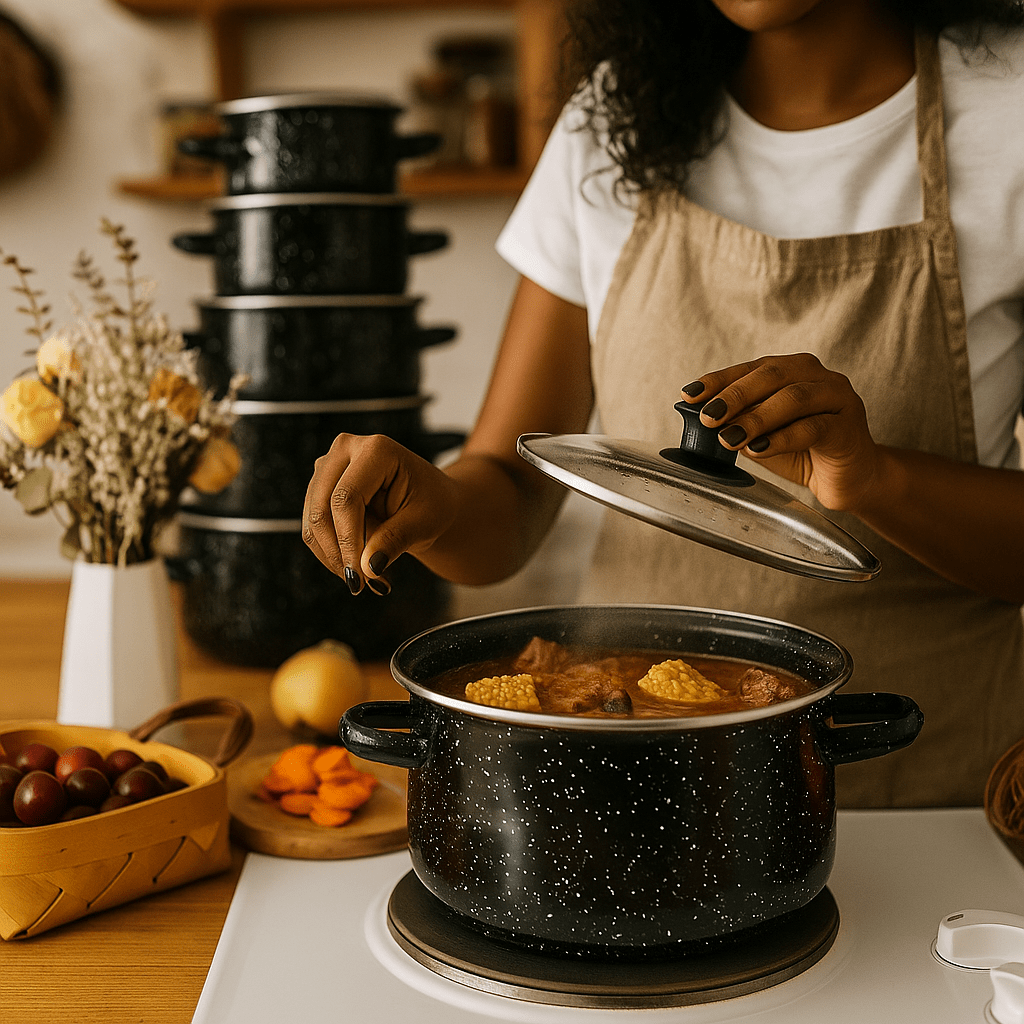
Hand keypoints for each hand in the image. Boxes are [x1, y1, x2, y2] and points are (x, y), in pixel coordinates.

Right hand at [302, 433, 457, 593]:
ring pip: (313, 521)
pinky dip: (330, 553)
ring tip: (365, 579)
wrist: (429, 500)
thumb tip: (367, 567)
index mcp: (377, 450)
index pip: (347, 498)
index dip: (348, 539)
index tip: (360, 575)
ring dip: (334, 556)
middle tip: (359, 584)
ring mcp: (329, 466)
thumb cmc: (432, 504)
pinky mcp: (321, 486)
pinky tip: (356, 566)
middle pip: (323, 508)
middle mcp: (346, 449)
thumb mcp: (424, 523)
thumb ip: (394, 541)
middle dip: (338, 552)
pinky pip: (313, 527)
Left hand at [680, 353, 883, 512]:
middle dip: (735, 395)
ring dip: (756, 418)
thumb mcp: (762, 435)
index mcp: (794, 370)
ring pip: (793, 399)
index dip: (718, 380)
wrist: (848, 480)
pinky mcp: (849, 427)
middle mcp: (817, 377)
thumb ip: (739, 422)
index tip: (689, 395)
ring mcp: (838, 398)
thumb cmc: (803, 453)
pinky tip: (759, 449)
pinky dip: (782, 439)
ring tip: (728, 437)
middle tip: (708, 417)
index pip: (751, 368)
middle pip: (773, 375)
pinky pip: (813, 429)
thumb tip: (701, 418)